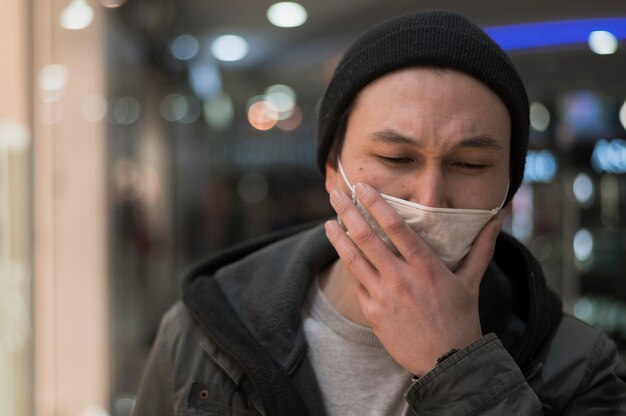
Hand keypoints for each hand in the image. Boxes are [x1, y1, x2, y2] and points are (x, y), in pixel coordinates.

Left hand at [325, 182, 501, 375]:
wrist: (447, 363)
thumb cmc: (461, 320)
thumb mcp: (472, 282)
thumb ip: (481, 248)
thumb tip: (495, 220)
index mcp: (426, 267)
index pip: (396, 227)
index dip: (376, 204)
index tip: (362, 188)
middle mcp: (402, 279)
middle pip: (367, 238)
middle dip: (348, 213)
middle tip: (335, 194)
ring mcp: (385, 297)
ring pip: (354, 260)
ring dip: (338, 238)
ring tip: (328, 223)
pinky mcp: (373, 314)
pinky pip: (358, 284)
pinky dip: (351, 268)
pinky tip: (344, 255)